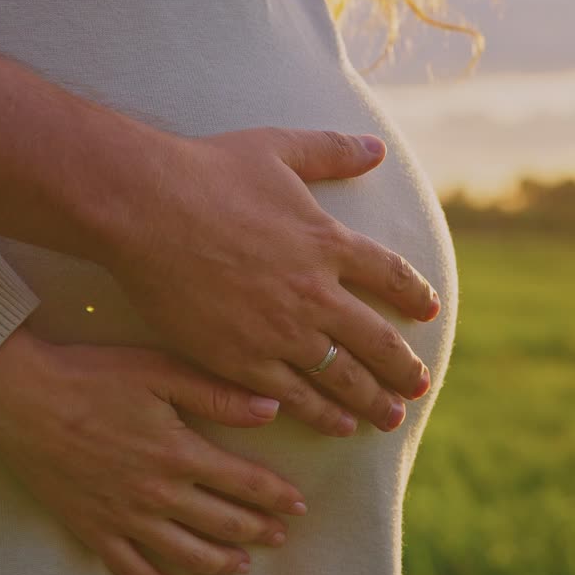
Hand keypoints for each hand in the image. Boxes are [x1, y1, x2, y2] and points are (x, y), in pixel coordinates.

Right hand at [0, 328, 307, 574]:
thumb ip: (217, 394)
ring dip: (220, 562)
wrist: (23, 399)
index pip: (244, 483)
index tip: (298, 505)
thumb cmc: (92, 376)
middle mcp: (158, 494)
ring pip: (186, 552)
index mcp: (180, 453)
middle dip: (256, 530)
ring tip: (243, 565)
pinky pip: (133, 571)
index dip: (275, 496)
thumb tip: (271, 409)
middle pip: (221, 522)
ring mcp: (126, 518)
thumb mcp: (160, 371)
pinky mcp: (94, 531)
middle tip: (280, 536)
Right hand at [103, 128, 438, 436]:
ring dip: (372, 400)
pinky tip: (338, 427)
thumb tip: (377, 148)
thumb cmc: (206, 171)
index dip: (414, 295)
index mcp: (327, 241)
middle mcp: (315, 292)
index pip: (390, 275)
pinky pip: (294, 396)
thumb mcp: (278, 148)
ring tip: (390, 418)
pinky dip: (322, 414)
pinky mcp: (242, 360)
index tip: (430, 313)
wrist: (145, 208)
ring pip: (342, 377)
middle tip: (420, 387)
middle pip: (376, 339)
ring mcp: (281, 331)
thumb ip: (331, 150)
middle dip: (403, 367)